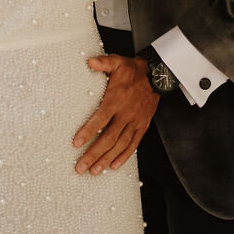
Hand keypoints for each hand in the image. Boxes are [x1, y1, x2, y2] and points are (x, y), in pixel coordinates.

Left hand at [72, 54, 157, 172]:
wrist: (157, 75)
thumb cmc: (132, 69)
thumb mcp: (117, 62)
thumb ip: (103, 62)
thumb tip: (88, 61)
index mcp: (116, 99)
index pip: (100, 118)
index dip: (88, 131)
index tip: (76, 143)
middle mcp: (126, 114)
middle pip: (108, 138)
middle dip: (93, 154)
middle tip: (80, 167)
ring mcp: (135, 122)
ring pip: (120, 145)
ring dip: (106, 159)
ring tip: (94, 171)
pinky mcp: (142, 127)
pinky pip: (133, 145)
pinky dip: (124, 157)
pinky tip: (113, 166)